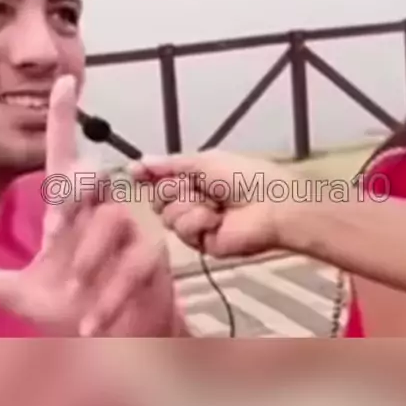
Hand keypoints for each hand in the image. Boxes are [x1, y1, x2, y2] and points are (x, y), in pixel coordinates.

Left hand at [0, 76, 183, 336]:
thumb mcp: (24, 295)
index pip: (63, 156)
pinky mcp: (151, 256)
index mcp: (69, 212)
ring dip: (87, 260)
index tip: (63, 80)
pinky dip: (108, 297)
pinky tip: (91, 324)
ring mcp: (130, 230)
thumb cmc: (76, 306)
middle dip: (75, 190)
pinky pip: (131, 262)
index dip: (62, 119)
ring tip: (75, 294)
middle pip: (92, 173)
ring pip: (111, 219)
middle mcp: (100, 211)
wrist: (118, 341)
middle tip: (56, 228)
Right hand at [131, 150, 289, 258]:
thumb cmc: (245, 177)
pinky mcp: (203, 243)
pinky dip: (198, 221)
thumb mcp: (205, 161)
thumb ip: (170, 164)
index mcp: (196, 178)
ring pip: (168, 216)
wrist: (271, 205)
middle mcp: (194, 200)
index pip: (161, 178)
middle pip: (158, 199)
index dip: (148, 175)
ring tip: (212, 204)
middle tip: (191, 186)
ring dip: (188, 205)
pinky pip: (184, 231)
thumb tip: (140, 161)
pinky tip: (216, 219)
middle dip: (171, 190)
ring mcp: (198, 224)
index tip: (134, 172)